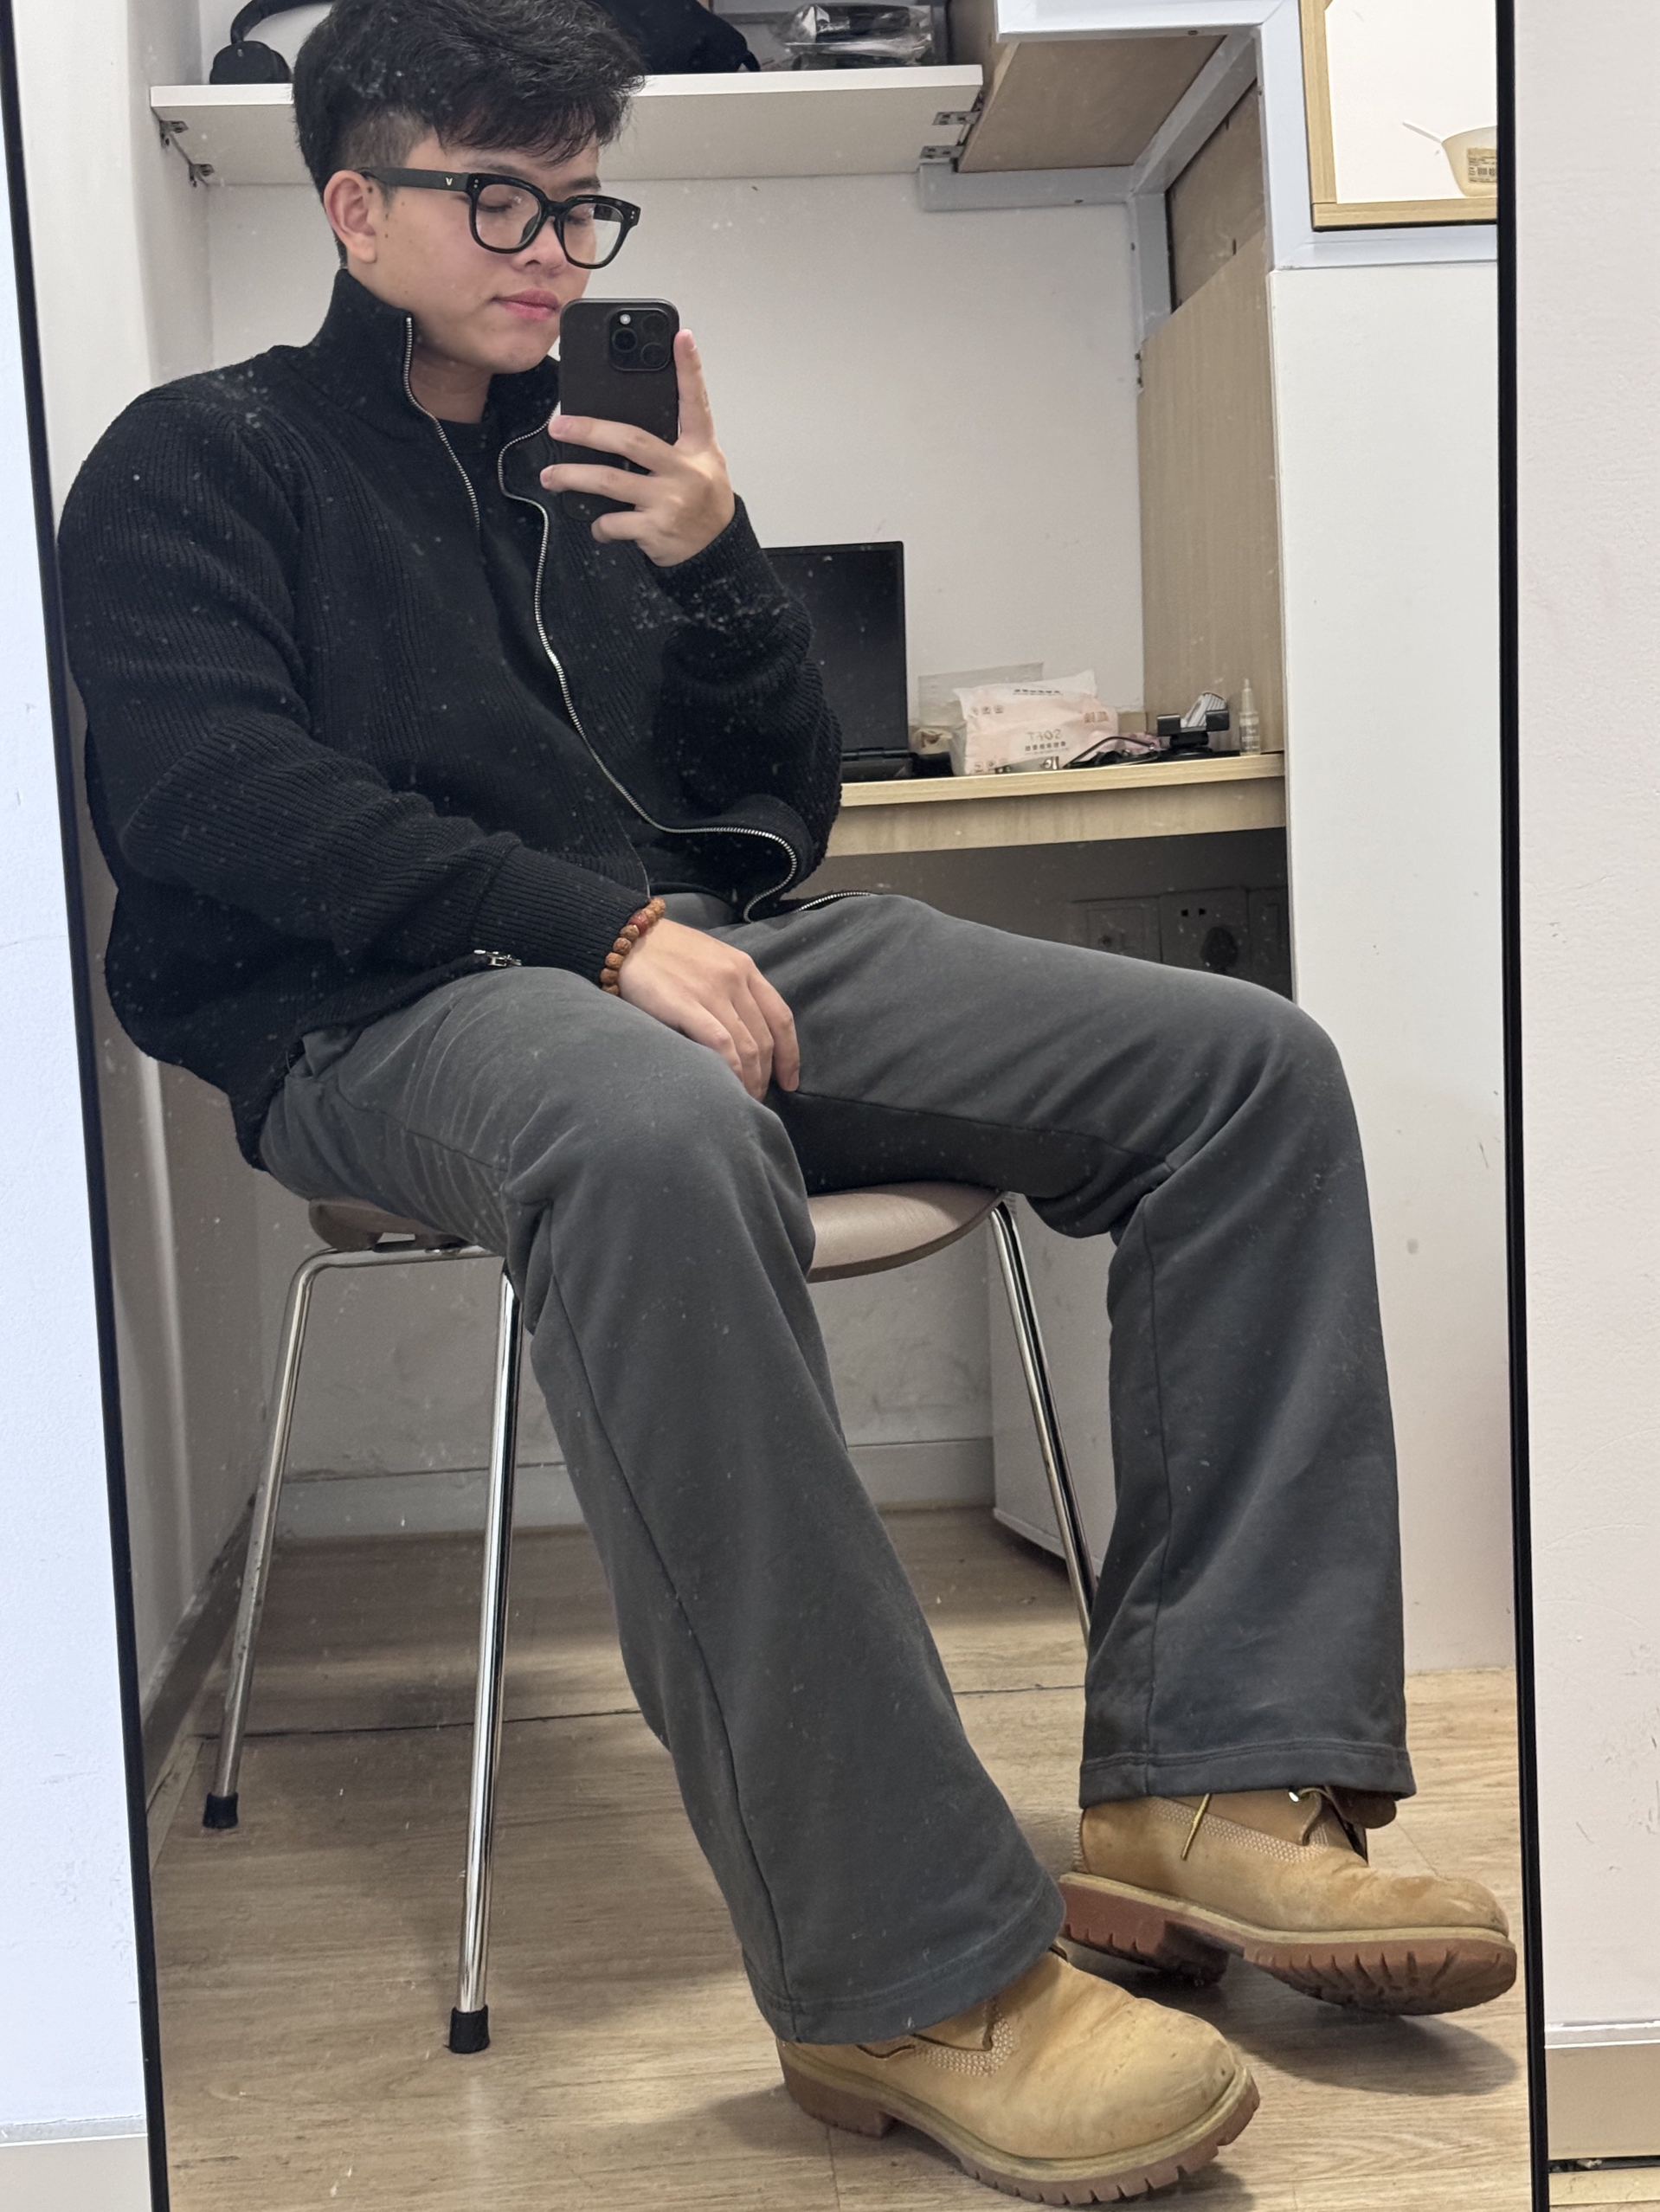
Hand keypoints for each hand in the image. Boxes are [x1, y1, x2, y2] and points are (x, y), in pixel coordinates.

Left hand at [542, 330, 735, 566]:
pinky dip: (598, 525)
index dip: (690, 368)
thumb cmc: (703, 501)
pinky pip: (613, 522)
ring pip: (610, 482)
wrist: (715, 550)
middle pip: (630, 441)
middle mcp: (685, 471)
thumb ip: (674, 438)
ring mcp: (669, 501)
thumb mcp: (702, 461)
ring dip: (573, 477)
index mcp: (698, 448)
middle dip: (588, 431)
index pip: (696, 402)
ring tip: (551, 475)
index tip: (681, 338)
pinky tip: (597, 524)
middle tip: (558, 425)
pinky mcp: (655, 530)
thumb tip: (622, 422)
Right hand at [618, 919, 799, 1098]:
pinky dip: (731, 1071)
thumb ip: (731, 989)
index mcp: (745, 967)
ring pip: (747, 1046)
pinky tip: (729, 1087)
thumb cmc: (665, 952)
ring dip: (749, 1080)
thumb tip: (743, 1034)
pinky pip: (722, 1045)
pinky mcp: (687, 1004)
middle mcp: (735, 978)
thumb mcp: (710, 960)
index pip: (781, 1017)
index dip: (790, 1054)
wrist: (625, 936)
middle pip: (765, 1038)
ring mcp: (713, 991)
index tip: (789, 1081)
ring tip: (742, 1099)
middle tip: (756, 1098)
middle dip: (766, 1075)